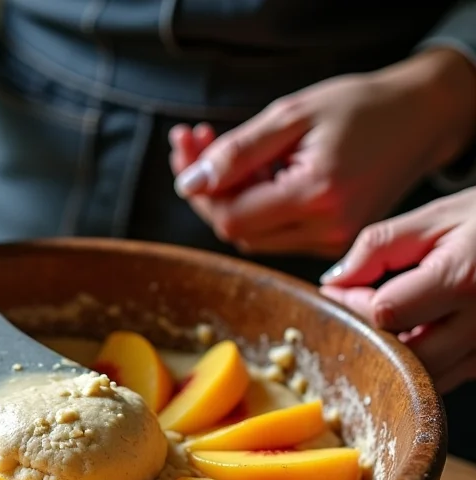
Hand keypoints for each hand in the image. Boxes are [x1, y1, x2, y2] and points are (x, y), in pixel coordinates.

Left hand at [170, 49, 475, 258]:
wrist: (420, 119)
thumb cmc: (360, 107)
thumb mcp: (292, 114)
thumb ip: (236, 153)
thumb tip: (189, 185)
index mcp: (315, 195)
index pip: (231, 218)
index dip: (201, 191)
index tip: (187, 150)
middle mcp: (325, 229)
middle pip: (236, 231)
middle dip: (209, 190)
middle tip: (196, 144)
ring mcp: (330, 242)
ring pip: (252, 236)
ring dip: (229, 198)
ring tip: (228, 152)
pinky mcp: (331, 243)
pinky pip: (275, 234)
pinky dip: (255, 207)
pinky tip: (256, 172)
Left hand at [320, 188, 475, 392]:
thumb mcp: (436, 218)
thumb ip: (378, 248)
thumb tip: (334, 281)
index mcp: (463, 280)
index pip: (384, 312)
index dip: (354, 302)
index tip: (344, 289)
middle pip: (401, 355)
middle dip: (372, 334)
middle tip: (363, 309)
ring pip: (424, 376)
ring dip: (396, 353)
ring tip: (398, 317)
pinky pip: (449, 376)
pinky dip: (425, 360)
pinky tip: (424, 329)